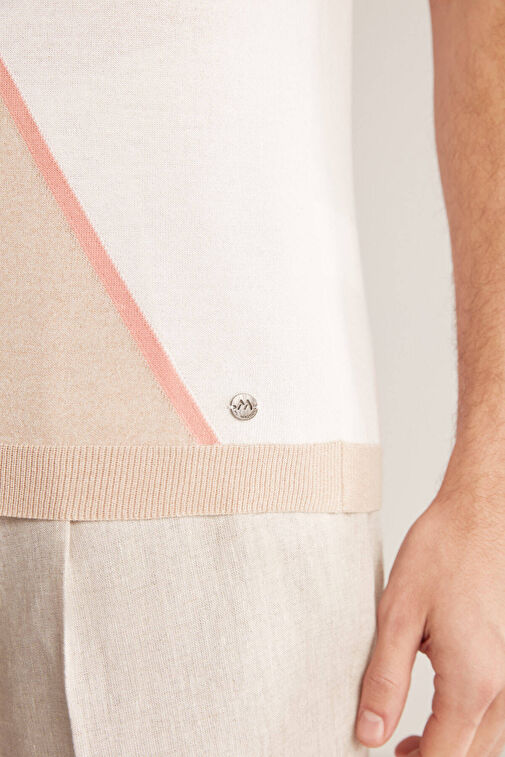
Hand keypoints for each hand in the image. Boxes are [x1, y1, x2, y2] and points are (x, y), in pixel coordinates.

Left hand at [354, 450, 504, 755]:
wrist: (482, 515)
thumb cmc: (442, 553)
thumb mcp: (397, 615)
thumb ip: (385, 681)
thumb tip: (370, 733)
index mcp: (472, 682)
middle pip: (472, 755)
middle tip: (395, 751)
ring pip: (490, 739)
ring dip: (456, 746)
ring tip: (414, 739)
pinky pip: (500, 712)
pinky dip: (474, 724)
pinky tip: (447, 707)